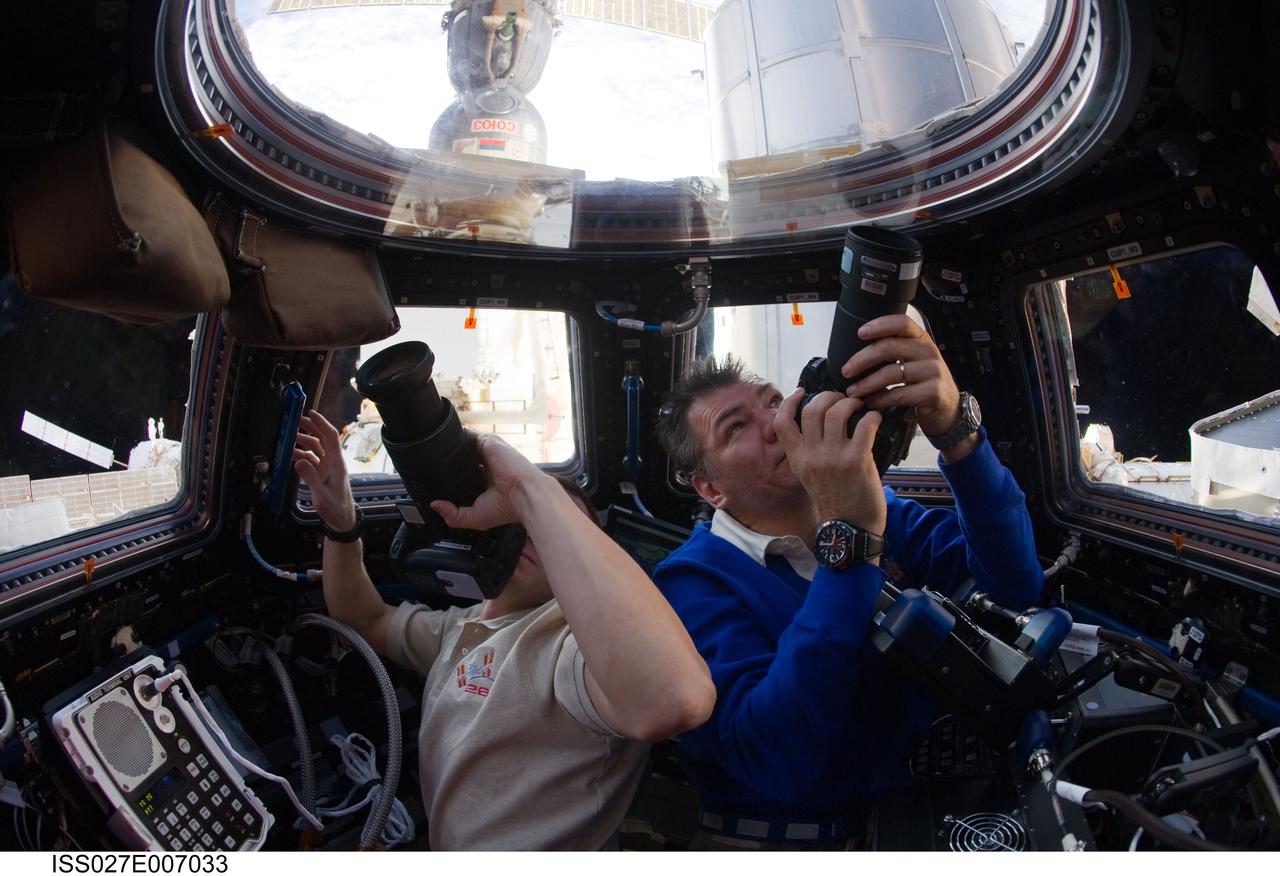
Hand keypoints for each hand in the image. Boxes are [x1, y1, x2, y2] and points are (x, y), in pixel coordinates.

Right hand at [293, 410, 355, 531]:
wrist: (342, 520)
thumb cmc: (335, 508)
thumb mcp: (321, 494)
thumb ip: (310, 477)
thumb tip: (299, 460)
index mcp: (336, 463)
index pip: (330, 437)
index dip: (321, 423)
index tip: (310, 413)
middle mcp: (333, 462)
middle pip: (323, 439)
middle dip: (311, 428)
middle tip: (296, 421)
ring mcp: (328, 468)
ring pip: (317, 448)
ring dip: (305, 441)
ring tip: (291, 438)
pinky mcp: (324, 474)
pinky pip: (313, 459)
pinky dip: (303, 455)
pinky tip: (293, 455)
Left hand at [428, 433, 545, 531]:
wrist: (526, 494)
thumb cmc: (508, 507)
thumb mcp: (476, 518)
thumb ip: (454, 515)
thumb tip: (435, 505)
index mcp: (488, 481)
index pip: (468, 473)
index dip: (454, 476)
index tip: (437, 481)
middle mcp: (489, 464)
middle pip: (465, 458)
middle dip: (450, 462)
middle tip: (430, 468)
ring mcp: (488, 452)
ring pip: (464, 446)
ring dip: (451, 449)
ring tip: (432, 454)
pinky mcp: (487, 441)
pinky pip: (467, 435)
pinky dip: (455, 439)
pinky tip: (442, 445)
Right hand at [774, 388, 886, 534]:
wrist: (851, 528)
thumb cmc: (835, 499)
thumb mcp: (810, 475)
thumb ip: (809, 450)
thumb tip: (818, 423)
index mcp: (798, 458)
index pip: (781, 422)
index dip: (790, 401)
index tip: (802, 391)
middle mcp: (812, 456)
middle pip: (812, 409)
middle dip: (828, 396)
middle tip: (841, 398)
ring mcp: (833, 458)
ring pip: (837, 412)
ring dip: (851, 403)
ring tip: (859, 406)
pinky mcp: (856, 460)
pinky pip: (864, 425)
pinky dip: (872, 416)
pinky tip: (875, 419)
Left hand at [839, 314, 961, 438]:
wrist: (948, 409)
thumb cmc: (923, 383)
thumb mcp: (914, 360)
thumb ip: (894, 351)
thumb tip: (856, 351)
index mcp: (921, 339)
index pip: (902, 323)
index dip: (880, 325)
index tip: (860, 333)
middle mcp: (929, 352)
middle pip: (889, 347)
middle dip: (862, 359)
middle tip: (846, 371)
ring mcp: (933, 372)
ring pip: (891, 373)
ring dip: (866, 383)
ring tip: (852, 392)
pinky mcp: (932, 393)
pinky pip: (898, 394)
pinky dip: (880, 399)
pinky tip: (870, 403)